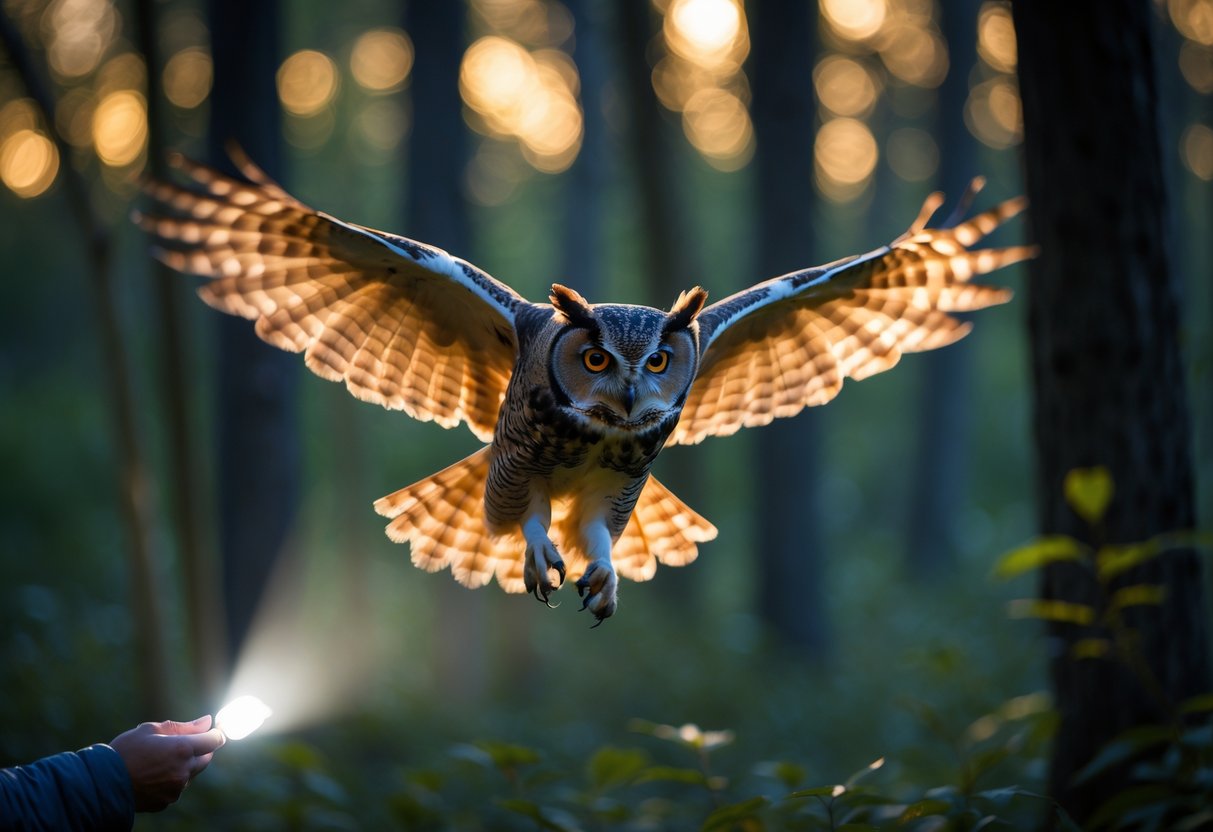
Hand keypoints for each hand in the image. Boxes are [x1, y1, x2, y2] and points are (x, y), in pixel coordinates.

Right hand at [110, 715, 225, 811]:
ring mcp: (176, 789)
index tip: (212, 729)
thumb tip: (207, 721)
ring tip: (160, 760)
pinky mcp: (166, 802)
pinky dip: (173, 780)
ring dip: (185, 765)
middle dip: (201, 749)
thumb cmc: (124, 751)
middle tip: (182, 743)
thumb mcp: (150, 730)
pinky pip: (178, 788)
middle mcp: (183, 771)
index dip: (216, 733)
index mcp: (181, 749)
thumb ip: (183, 726)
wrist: (101, 784)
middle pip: (207, 758)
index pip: (214, 740)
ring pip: (191, 774)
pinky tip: (153, 775)